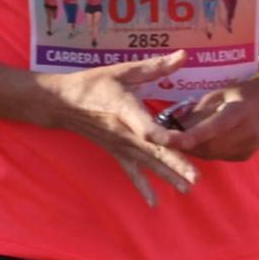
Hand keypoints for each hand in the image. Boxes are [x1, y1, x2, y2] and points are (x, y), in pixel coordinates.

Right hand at [38, 51, 199, 206]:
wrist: (62, 102)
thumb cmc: (94, 83)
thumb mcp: (123, 71)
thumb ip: (155, 67)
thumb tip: (184, 56)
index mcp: (126, 109)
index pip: (146, 127)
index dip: (164, 136)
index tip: (184, 141)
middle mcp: (124, 132)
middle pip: (153, 151)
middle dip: (176, 165)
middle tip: (196, 178)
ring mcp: (120, 145)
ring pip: (147, 163)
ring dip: (167, 177)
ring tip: (187, 189)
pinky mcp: (116, 152)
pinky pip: (131, 172)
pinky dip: (143, 188)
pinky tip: (155, 203)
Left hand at [165, 76, 258, 161]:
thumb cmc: (244, 94)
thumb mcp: (220, 94)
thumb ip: (199, 110)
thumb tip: (176, 125)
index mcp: (239, 113)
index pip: (213, 127)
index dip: (192, 135)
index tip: (170, 139)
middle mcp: (246, 134)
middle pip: (209, 145)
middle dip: (184, 144)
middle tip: (163, 138)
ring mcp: (247, 148)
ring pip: (211, 154)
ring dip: (191, 149)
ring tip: (175, 140)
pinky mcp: (245, 156)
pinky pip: (218, 156)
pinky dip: (203, 151)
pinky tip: (194, 143)